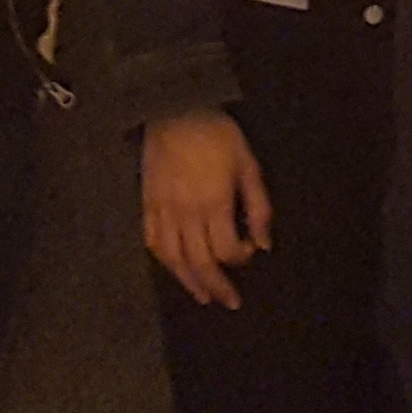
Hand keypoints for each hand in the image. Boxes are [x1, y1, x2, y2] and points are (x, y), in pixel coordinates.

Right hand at [139, 110, 275, 307]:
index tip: (251, 251)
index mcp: (213, 203)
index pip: (226, 249)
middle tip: (230, 302)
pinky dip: (164, 261)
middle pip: (199, 262)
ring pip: (173, 259)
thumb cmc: (217, 135)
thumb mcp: (249, 165)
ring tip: (203, 297)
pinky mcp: (147, 204)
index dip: (241, 257)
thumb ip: (259, 207)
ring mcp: (162, 211)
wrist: (174, 110)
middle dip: (217, 286)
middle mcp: (185, 214)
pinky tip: (175, 269)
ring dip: (189, 282)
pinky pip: (152, 242)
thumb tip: (265, 243)